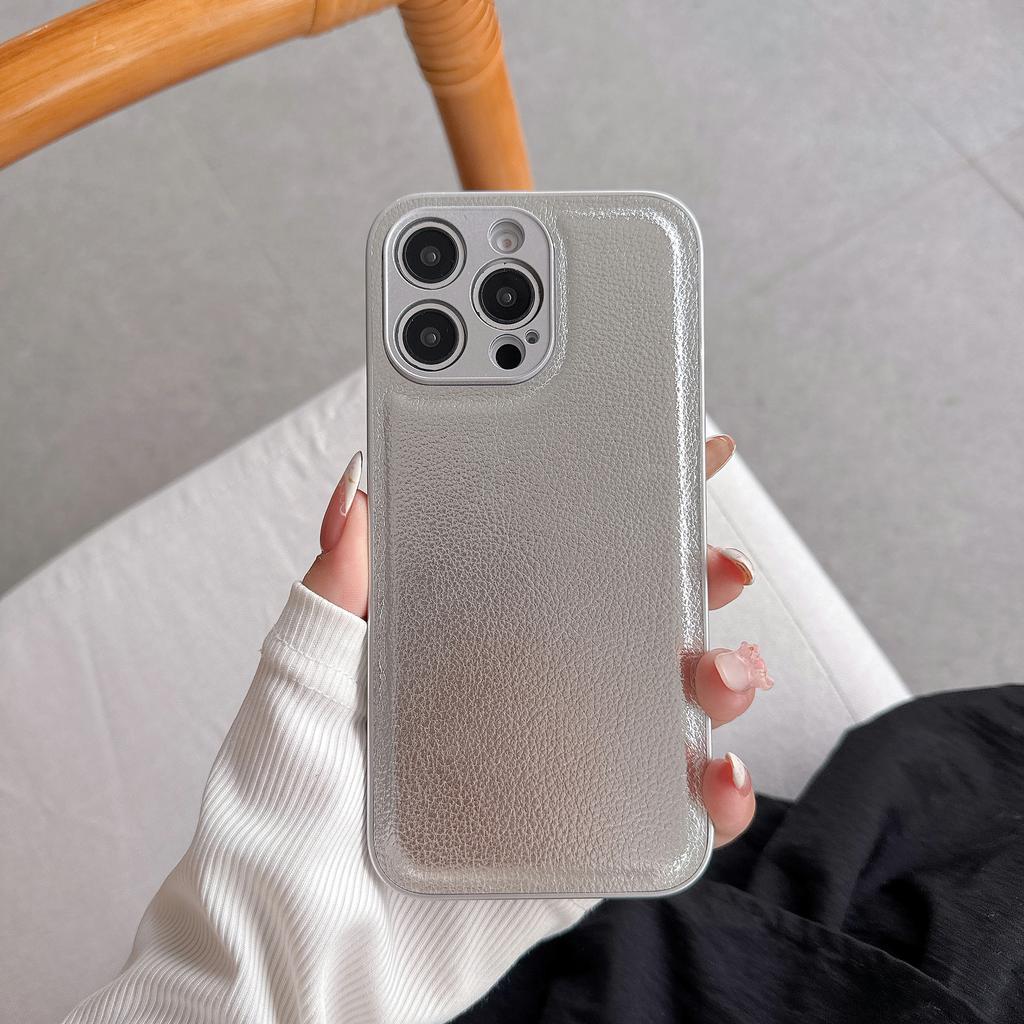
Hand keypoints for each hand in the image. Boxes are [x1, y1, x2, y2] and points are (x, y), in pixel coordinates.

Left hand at [304, 436, 769, 848]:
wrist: (288, 955)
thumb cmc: (278, 815)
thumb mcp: (298, 685)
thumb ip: (333, 592)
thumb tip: (356, 486)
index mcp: (468, 641)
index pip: (558, 557)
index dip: (623, 507)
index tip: (681, 458)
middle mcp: (523, 694)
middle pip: (633, 622)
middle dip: (694, 584)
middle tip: (719, 569)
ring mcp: (560, 765)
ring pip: (668, 706)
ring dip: (722, 678)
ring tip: (725, 673)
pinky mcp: (581, 839)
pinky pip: (669, 810)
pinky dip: (719, 793)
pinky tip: (721, 774)